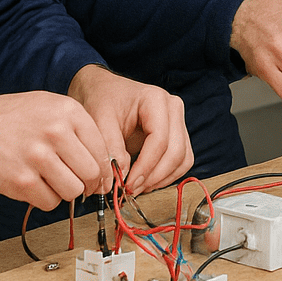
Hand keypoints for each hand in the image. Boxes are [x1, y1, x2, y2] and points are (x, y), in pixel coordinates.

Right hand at [0, 89, 114, 211]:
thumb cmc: (15, 117)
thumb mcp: (52, 106)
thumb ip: (80, 128)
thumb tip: (106, 163)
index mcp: (68, 112)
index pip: (102, 150)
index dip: (103, 168)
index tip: (98, 175)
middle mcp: (55, 132)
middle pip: (91, 174)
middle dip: (88, 183)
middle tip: (78, 182)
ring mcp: (37, 157)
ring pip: (73, 191)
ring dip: (66, 192)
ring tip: (53, 180)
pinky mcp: (20, 181)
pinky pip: (50, 203)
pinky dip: (46, 199)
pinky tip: (36, 184)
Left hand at [68, 65, 192, 194]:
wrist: (102, 90)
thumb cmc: (101, 99)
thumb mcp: (98, 120)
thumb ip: (110, 148)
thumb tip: (120, 178)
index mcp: (155, 99)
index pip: (160, 139)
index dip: (146, 166)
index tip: (127, 184)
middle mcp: (173, 109)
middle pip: (176, 151)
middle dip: (154, 176)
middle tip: (131, 190)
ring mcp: (177, 122)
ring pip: (183, 159)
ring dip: (162, 179)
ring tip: (137, 188)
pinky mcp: (176, 135)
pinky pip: (180, 161)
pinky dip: (166, 176)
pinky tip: (145, 182)